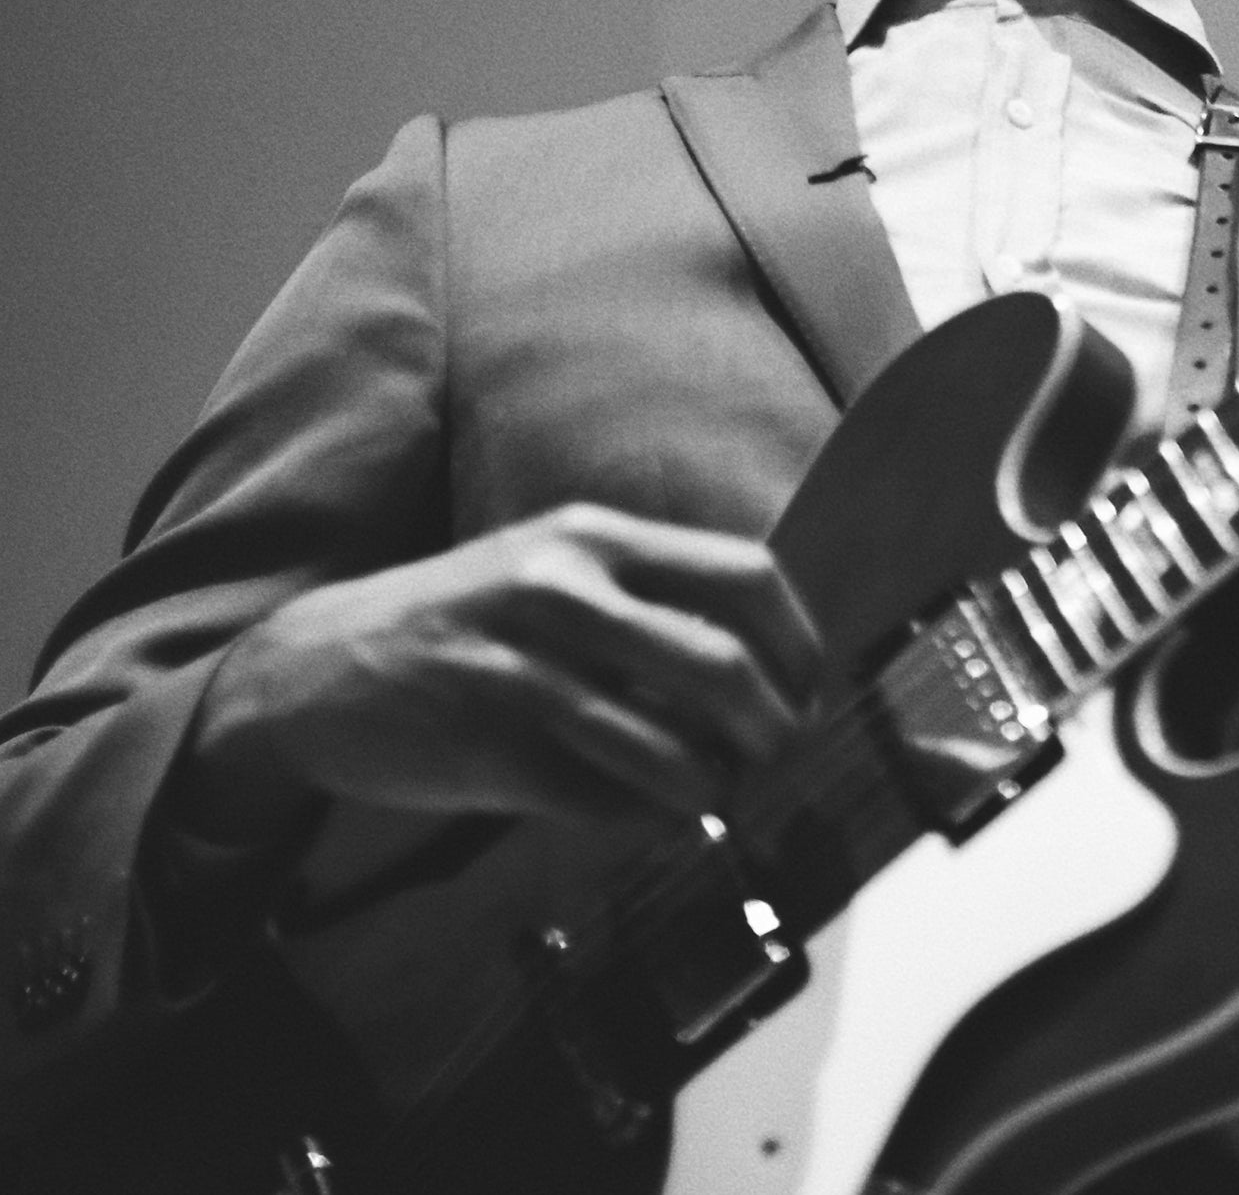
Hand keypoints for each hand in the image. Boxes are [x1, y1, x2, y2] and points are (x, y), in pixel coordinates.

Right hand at [178, 504, 827, 845]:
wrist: (312, 669)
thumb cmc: (462, 621)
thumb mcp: (551, 569)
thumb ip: (647, 597)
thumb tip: (763, 661)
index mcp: (593, 537)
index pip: (744, 575)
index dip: (798, 640)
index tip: (811, 687)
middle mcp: (562, 591)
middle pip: (721, 663)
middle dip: (772, 724)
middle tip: (778, 752)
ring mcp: (522, 672)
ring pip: (669, 745)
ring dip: (710, 782)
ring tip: (714, 788)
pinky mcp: (488, 751)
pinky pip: (603, 799)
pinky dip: (641, 815)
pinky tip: (644, 810)